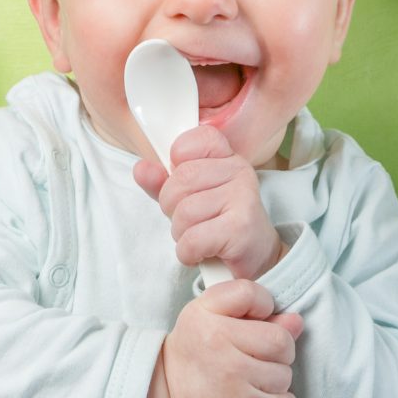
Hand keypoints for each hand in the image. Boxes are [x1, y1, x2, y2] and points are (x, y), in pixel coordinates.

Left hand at [134, 125, 285, 280]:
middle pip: (180, 180)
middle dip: (171, 207)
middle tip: (188, 220)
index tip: (181, 180)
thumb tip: (140, 169)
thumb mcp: (188, 198)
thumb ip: (162, 182)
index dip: (177, 159)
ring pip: (184, 212)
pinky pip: (193, 239)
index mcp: (226, 156)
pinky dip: (188, 252)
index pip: (195, 139)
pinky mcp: (241, 228)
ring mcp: (243, 197)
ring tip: (198, 237)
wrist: (257, 259)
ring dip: (181, 233)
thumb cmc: (219, 224)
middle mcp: (238, 170)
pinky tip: (202, 253)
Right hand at [139, 280, 303, 397]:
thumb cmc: (191, 351)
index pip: (253, 295)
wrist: (164, 395)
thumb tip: (295, 321)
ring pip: (285, 375)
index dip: (263, 306)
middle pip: (281, 341)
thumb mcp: (206, 312)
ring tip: (253, 376)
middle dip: (277, 348)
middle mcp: (221, 346)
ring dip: (276, 377)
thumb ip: (249, 306)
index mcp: (208, 315)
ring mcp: (234, 382)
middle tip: (258, 353)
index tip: (256, 319)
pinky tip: (259, 396)